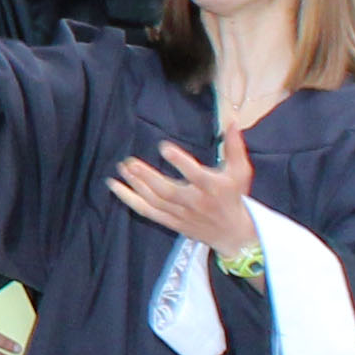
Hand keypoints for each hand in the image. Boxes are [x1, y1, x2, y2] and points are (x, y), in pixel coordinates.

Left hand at [106, 120, 256, 257]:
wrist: (232, 233)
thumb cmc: (234, 196)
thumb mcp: (240, 171)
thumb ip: (235, 146)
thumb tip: (231, 120)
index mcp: (212, 187)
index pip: (195, 174)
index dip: (179, 161)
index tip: (163, 146)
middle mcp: (195, 202)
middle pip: (167, 191)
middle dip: (147, 177)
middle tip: (129, 161)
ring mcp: (180, 214)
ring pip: (154, 201)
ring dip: (135, 185)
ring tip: (122, 168)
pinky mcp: (170, 221)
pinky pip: (147, 211)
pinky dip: (129, 200)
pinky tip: (115, 186)